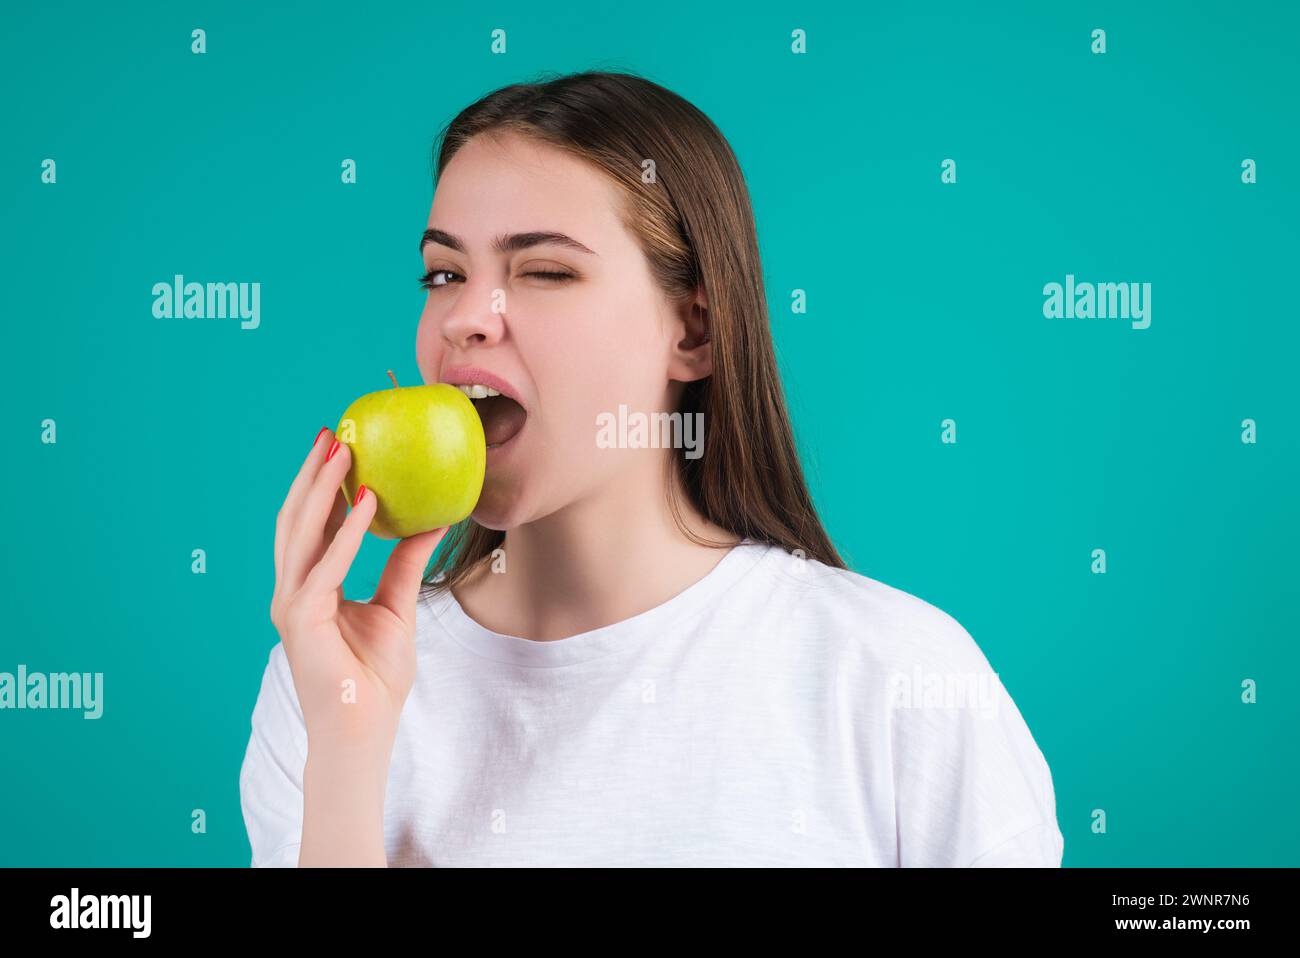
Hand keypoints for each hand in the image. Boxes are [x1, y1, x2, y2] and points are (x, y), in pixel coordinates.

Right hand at [270, 427, 446, 750]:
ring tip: (342, 450)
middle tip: (333, 432)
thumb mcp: (398, 607)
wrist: (363, 728)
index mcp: (310, 588)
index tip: (341, 445)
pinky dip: (346, 533)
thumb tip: (433, 520)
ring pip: (302, 533)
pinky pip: (326, 566)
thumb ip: (406, 564)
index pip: (313, 526)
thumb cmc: (376, 677)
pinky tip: (367, 502)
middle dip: (313, 474)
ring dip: (322, 489)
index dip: (323, 486)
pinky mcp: (301, 618)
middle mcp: (293, 590)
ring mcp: (291, 604)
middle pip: (298, 520)